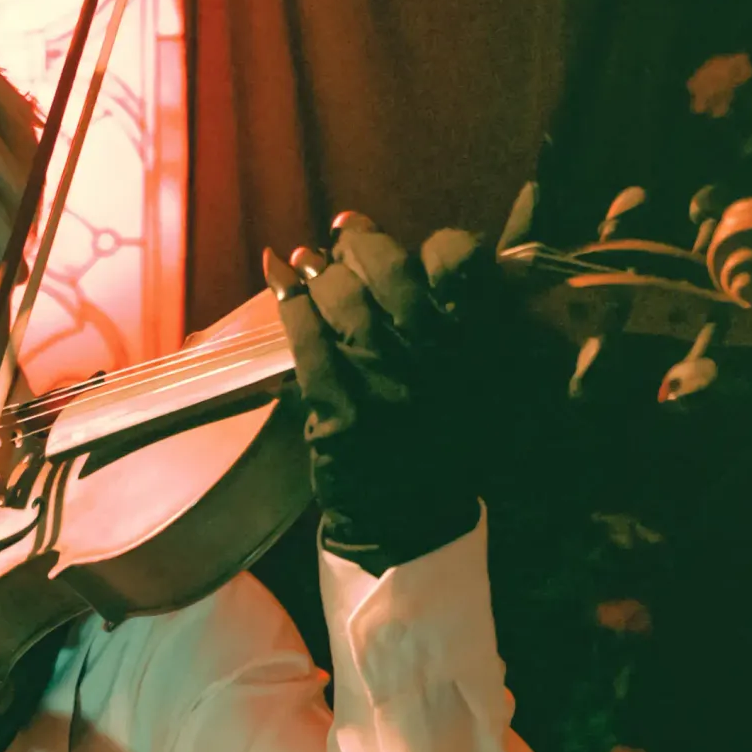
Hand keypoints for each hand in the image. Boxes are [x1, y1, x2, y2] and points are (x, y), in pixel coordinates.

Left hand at [265, 210, 511, 570]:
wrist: (409, 523)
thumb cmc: (436, 445)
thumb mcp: (466, 380)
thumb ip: (450, 322)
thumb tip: (409, 255)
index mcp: (472, 348)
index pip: (455, 260)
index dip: (409, 237)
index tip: (372, 229)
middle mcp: (434, 363)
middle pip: (388, 274)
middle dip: (356, 247)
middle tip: (336, 240)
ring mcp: (386, 389)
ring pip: (345, 304)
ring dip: (317, 275)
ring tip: (303, 262)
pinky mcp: (344, 415)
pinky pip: (309, 344)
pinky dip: (290, 308)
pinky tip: (279, 284)